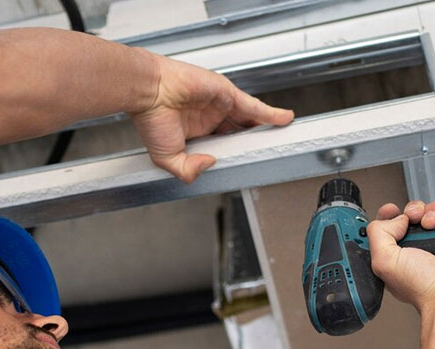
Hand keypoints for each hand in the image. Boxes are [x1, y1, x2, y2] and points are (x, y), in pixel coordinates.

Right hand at [129, 54, 293, 182]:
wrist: (150, 92)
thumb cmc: (151, 118)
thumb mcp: (166, 157)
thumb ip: (187, 169)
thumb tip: (210, 164)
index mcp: (197, 135)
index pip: (224, 147)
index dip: (236, 154)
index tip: (247, 164)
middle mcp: (211, 119)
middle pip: (241, 133)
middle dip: (255, 142)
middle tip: (270, 151)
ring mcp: (221, 106)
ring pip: (250, 120)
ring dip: (266, 129)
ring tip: (283, 138)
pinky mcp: (227, 94)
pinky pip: (254, 106)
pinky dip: (271, 113)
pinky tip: (285, 119)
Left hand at [367, 200, 434, 310]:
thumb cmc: (425, 288)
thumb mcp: (383, 262)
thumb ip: (378, 233)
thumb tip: (396, 218)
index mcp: (403, 256)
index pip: (393, 227)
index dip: (391, 215)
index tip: (392, 210)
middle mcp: (425, 249)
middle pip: (418, 214)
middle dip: (414, 210)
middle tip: (415, 218)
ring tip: (434, 224)